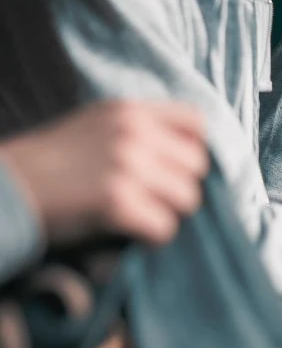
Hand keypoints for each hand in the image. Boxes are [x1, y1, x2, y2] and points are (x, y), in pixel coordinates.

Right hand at [0, 100, 207, 246]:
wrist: (5, 190)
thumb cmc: (53, 162)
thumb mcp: (97, 124)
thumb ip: (141, 128)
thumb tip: (191, 150)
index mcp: (130, 111)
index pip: (196, 123)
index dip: (191, 149)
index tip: (174, 167)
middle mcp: (133, 133)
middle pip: (196, 165)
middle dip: (179, 186)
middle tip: (153, 199)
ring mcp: (127, 167)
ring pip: (187, 197)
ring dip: (168, 213)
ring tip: (141, 216)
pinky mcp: (117, 203)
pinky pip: (165, 227)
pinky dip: (152, 237)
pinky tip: (131, 233)